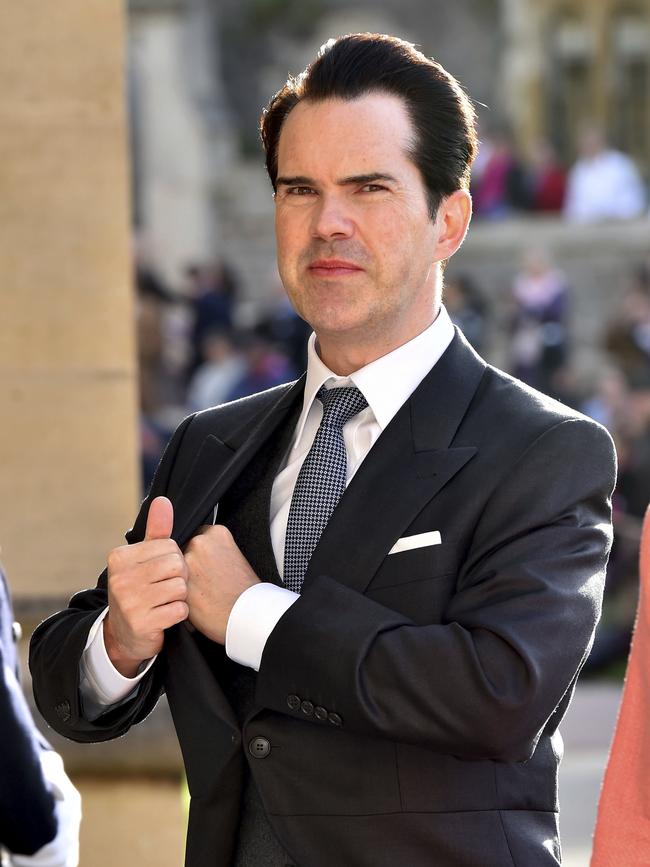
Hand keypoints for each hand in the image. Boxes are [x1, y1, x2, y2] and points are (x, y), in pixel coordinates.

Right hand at [104, 496, 188, 675]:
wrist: (124, 635)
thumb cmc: (138, 590)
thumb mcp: (143, 559)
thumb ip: (155, 530)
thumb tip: (163, 500)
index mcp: (120, 557)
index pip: (170, 546)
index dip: (174, 559)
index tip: (160, 572)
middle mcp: (120, 578)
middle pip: (177, 565)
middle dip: (179, 577)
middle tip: (166, 588)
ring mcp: (129, 602)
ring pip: (181, 587)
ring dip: (180, 597)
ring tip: (165, 601)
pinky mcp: (142, 623)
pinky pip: (180, 610)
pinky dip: (179, 614)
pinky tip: (166, 616)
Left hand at [184, 524, 259, 643]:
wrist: (247, 613)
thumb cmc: (245, 589)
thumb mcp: (236, 557)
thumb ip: (215, 550)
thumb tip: (202, 555)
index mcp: (217, 533)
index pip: (198, 536)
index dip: (203, 553)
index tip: (209, 564)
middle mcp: (200, 542)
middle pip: (185, 549)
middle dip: (192, 564)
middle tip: (207, 579)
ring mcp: (188, 561)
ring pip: (177, 568)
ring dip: (186, 578)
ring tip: (203, 591)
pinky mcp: (179, 582)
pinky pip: (174, 585)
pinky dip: (183, 593)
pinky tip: (198, 600)